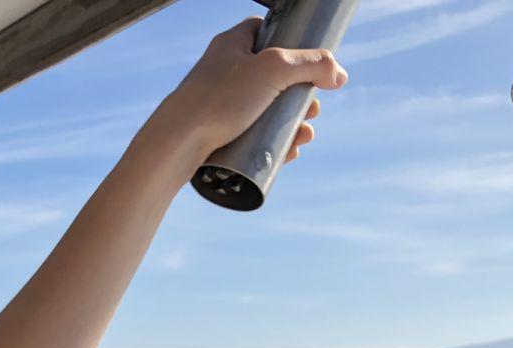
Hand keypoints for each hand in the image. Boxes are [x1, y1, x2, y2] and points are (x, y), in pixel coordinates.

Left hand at [149, 16, 347, 165]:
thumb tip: (339, 74)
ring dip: (291, 121)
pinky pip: (250, 135)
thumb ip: (312, 65)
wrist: (174, 145)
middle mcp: (222, 71)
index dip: (290, 42)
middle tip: (313, 109)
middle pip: (272, 76)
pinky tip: (288, 151)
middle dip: (300, 94)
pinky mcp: (214, 134)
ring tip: (303, 136)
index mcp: (231, 45)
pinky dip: (272, 142)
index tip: (310, 63)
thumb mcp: (274, 70)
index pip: (264, 30)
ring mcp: (217, 104)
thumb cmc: (218, 100)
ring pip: (264, 109)